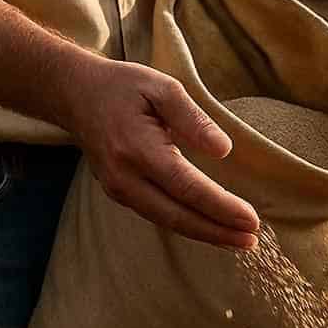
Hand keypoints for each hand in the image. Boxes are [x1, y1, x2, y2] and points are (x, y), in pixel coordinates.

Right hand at [63, 54, 260, 249]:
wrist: (76, 95)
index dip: (220, 207)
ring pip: (167, 221)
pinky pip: (157, 215)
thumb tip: (224, 150)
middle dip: (217, 232)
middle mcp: (125, 177)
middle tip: (251, 240)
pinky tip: (209, 228)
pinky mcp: (118, 193)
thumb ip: (194, 119)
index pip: (187, 187)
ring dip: (205, 234)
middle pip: (178, 215)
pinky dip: (186, 225)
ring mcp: (118, 189)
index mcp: (138, 149)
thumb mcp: (162, 87)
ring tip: (238, 240)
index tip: (250, 219)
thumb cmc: (123, 86)